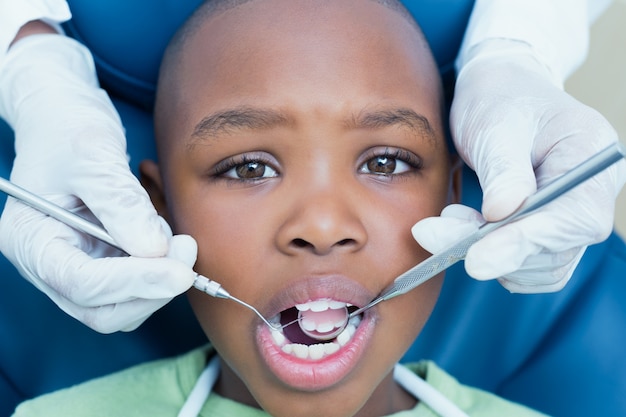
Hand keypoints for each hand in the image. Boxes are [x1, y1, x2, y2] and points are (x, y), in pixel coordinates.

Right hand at [0, 34, 196, 331]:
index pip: (80, 282)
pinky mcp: (100, 262)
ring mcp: (75, 265)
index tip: (180, 270)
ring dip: (160, 283)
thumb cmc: (67, 127)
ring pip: (122, 306)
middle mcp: (48, 263)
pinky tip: (170, 240)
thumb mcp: (93, 154)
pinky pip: (135, 285)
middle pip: (101, 309)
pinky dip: (160, 271)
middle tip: (188, 251)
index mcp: (30, 239)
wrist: (65, 115)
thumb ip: (121, 203)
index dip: (134, 282)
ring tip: (180, 240)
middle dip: (151, 288)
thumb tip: (155, 249)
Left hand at [412, 40, 625, 292]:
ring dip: (486, 253)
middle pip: (555, 249)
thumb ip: (502, 172)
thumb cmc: (499, 102)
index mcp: (592, 153)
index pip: (574, 217)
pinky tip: (464, 228)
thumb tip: (501, 215)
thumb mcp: (494, 127)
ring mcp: (574, 216)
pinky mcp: (551, 234)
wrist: (500, 96)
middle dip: (491, 248)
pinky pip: (526, 268)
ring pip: (537, 267)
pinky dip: (491, 257)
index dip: (526, 242)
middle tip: (431, 231)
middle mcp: (593, 192)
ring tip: (449, 218)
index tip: (475, 258)